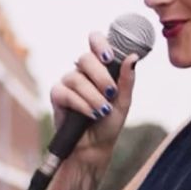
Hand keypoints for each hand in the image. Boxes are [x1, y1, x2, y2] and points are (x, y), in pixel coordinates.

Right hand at [47, 31, 137, 162]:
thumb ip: (127, 79)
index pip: (95, 42)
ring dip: (93, 96)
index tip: (109, 57)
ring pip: (76, 78)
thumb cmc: (109, 123)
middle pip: (85, 58)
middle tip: (111, 93)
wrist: (95, 147)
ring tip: (102, 111)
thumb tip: (133, 57)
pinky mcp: (57, 96)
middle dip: (101, 77)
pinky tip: (91, 114)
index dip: (99, 43)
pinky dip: (81, 104)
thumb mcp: (123, 101)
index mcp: (99, 67)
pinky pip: (66, 93)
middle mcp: (81, 71)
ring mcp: (67, 82)